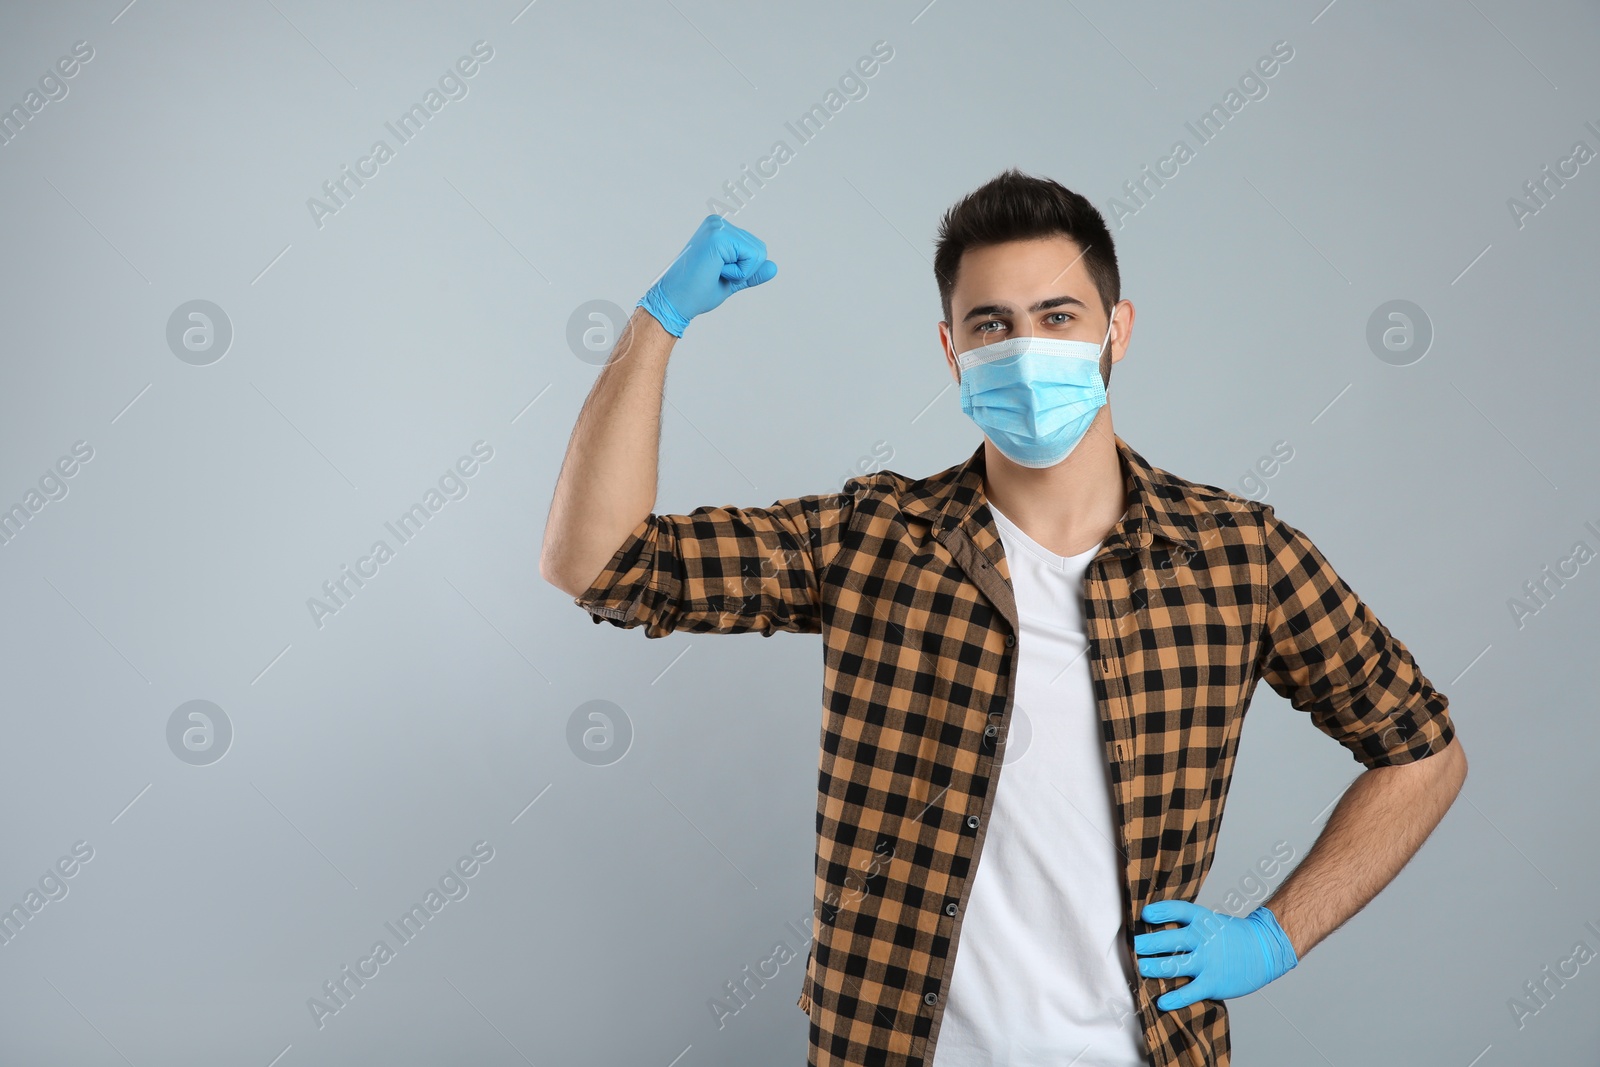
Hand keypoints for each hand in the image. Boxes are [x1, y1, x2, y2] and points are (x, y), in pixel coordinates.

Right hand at [637, 214, 776, 336]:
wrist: (674, 300)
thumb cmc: (696, 291)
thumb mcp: (731, 280)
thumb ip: (751, 272)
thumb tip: (773, 267)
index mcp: (719, 230)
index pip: (755, 249)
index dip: (744, 271)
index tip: (718, 273)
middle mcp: (719, 223)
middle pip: (759, 250)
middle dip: (744, 271)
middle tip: (715, 274)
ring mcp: (718, 227)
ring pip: (758, 254)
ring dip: (740, 272)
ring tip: (714, 272)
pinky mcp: (719, 236)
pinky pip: (751, 257)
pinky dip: (737, 272)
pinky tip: (715, 270)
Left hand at [1134, 900, 1297, 1010]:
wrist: (1264, 950)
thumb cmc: (1232, 936)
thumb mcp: (1211, 922)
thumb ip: (1188, 925)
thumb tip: (1157, 926)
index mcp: (1202, 920)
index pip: (1177, 910)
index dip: (1159, 911)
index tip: (1144, 915)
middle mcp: (1203, 939)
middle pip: (1168, 940)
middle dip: (1147, 943)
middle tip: (1135, 946)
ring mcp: (1207, 962)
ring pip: (1173, 965)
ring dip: (1153, 968)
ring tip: (1142, 968)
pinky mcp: (1212, 983)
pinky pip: (1189, 992)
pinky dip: (1174, 999)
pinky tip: (1161, 1002)